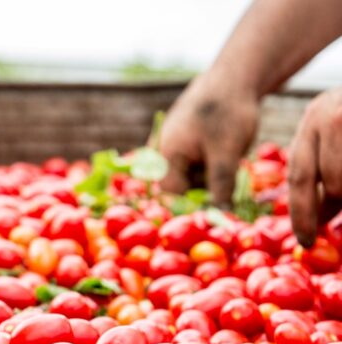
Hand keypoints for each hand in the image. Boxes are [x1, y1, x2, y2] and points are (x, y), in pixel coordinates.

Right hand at [159, 74, 261, 206]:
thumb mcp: (227, 154)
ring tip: (228, 151)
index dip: (195, 199)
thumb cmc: (228, 114)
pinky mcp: (182, 135)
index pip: (172, 193)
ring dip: (209, 170)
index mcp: (166, 155)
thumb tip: (221, 215)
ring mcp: (171, 140)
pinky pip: (192, 157)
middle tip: (227, 168)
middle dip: (204, 183)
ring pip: (188, 171)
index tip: (219, 197)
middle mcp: (162, 149)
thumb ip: (220, 186)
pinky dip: (208, 158)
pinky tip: (222, 144)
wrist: (233, 76)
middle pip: (180, 183)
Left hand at [288, 87, 341, 247]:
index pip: (300, 176)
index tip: (305, 241)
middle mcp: (332, 116)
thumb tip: (316, 219)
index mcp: (314, 121)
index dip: (302, 214)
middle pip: (334, 181)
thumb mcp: (332, 131)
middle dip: (337, 207)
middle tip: (336, 229)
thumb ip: (322, 166)